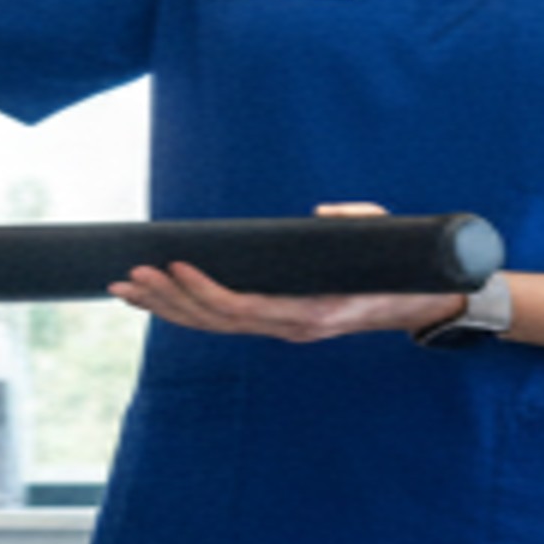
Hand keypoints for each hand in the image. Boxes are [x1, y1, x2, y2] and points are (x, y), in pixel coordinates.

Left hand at [105, 200, 466, 348]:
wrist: (417, 302)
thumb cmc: (398, 266)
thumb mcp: (383, 236)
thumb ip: (354, 224)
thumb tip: (319, 214)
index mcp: (312, 312)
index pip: (243, 308)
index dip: (204, 290)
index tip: (175, 264)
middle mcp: (291, 327)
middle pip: (216, 320)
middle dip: (170, 297)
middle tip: (130, 274)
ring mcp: (283, 328)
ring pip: (213, 326)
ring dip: (167, 307)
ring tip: (126, 287)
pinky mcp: (277, 323)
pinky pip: (224, 322)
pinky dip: (188, 310)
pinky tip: (158, 299)